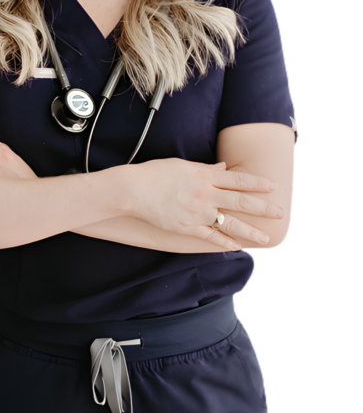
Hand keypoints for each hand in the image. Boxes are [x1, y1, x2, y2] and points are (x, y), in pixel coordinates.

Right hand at [127, 158, 282, 248]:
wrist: (133, 190)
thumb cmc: (155, 173)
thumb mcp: (182, 165)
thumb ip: (205, 168)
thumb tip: (223, 168)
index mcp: (204, 176)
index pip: (238, 180)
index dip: (257, 183)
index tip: (274, 186)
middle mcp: (205, 194)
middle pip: (240, 201)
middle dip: (263, 208)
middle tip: (280, 213)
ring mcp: (196, 212)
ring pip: (230, 223)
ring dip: (250, 231)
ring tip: (266, 238)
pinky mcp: (185, 227)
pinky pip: (209, 237)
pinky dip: (224, 243)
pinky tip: (236, 247)